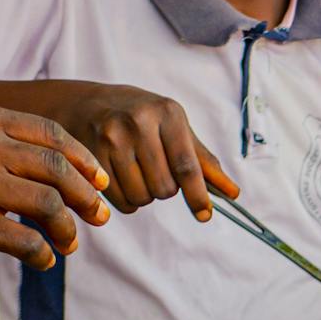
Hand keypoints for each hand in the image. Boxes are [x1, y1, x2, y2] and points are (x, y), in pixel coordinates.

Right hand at [0, 103, 112, 270]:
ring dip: (68, 228)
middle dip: (87, 194)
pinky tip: (45, 261)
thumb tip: (45, 163)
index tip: (99, 179)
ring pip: (49, 205)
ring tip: (71, 243)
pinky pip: (25, 241)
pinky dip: (43, 254)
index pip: (52, 135)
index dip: (83, 158)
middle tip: (101, 215)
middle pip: (58, 169)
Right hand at [49, 84, 239, 218]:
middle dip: (166, 190)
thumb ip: (203, 161)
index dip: (197, 194)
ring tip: (139, 174)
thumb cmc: (142, 117)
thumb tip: (232, 193)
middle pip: (164, 186)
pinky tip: (123, 179)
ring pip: (141, 197)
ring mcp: (113, 137)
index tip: (205, 215)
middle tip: (158, 173)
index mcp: (168, 113)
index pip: (186, 164)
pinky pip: (118, 199)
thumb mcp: (175, 127)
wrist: (88, 104)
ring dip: (146, 197)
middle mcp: (140, 122)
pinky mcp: (91, 155)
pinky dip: (127, 200)